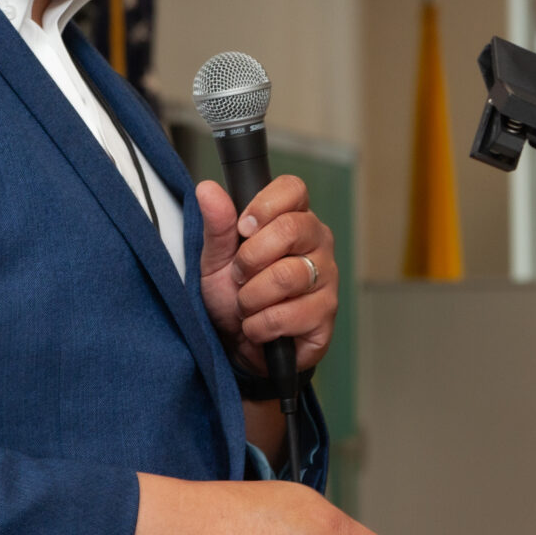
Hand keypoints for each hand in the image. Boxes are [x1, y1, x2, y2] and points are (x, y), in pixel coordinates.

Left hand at [195, 177, 337, 373]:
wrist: (238, 345)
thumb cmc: (232, 294)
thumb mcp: (215, 259)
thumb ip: (217, 225)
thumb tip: (208, 189)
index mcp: (293, 218)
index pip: (293, 189)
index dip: (264, 205)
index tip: (242, 229)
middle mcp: (317, 242)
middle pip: (291, 229)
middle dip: (250, 258)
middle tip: (238, 276)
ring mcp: (327, 277)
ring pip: (286, 276)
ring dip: (251, 298)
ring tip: (246, 306)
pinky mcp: (326, 314)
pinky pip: (289, 315)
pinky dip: (260, 326)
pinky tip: (258, 327)